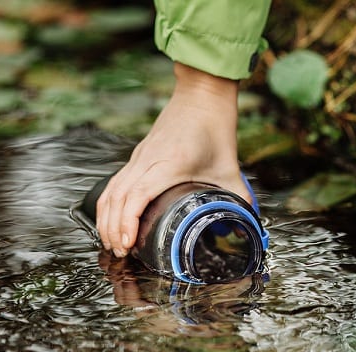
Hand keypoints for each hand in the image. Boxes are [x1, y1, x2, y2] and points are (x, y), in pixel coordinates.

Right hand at [96, 62, 249, 257]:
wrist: (201, 95)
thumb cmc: (214, 126)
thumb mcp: (230, 167)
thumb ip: (238, 197)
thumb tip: (248, 221)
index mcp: (169, 163)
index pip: (138, 195)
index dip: (128, 221)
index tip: (128, 243)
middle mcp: (148, 160)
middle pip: (117, 198)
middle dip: (113, 229)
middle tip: (120, 253)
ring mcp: (139, 157)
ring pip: (111, 191)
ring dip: (106, 218)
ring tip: (113, 243)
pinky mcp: (137, 156)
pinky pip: (115, 183)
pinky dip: (109, 204)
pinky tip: (110, 219)